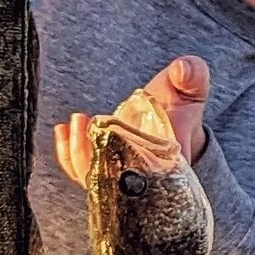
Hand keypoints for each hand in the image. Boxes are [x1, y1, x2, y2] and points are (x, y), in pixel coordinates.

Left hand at [55, 57, 210, 186]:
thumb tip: (183, 69)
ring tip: (75, 122)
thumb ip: (193, 76)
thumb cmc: (182, 102)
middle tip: (89, 124)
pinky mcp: (104, 166)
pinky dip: (68, 155)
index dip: (138, 165)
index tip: (126, 138)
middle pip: (119, 185)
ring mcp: (121, 173)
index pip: (154, 175)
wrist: (170, 114)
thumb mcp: (192, 87)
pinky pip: (83, 171)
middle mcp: (144, 175)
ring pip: (97, 180)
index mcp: (171, 163)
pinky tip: (62, 130)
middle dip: (99, 160)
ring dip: (80, 155)